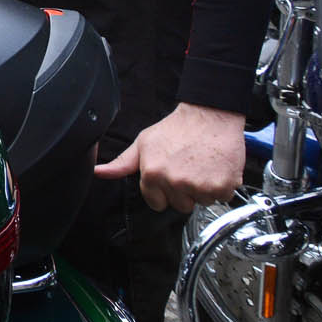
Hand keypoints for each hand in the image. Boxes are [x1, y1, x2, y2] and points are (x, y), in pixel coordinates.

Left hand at [93, 102, 245, 211]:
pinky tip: (215, 169)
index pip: (156, 203)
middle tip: (187, 168)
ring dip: (203, 189)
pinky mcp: (222, 187)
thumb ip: (122, 163)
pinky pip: (221, 198)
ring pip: (200, 202)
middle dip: (183, 191)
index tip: (169, 176)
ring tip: (201, 166)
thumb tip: (99, 172)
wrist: (209, 117)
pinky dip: (221, 186)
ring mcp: (199, 186)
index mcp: (153, 174)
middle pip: (179, 205)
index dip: (162, 191)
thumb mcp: (143, 143)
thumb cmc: (177, 129)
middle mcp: (175, 182)